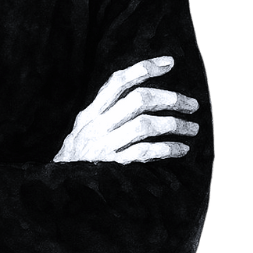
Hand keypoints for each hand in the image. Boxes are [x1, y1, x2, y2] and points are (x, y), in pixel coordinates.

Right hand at [53, 56, 199, 163]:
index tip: (169, 62)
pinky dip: (167, 149)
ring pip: (145, 125)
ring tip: (193, 128)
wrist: (59, 189)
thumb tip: (140, 92)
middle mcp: (97, 125)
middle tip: (192, 105)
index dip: (144, 68)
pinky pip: (144, 153)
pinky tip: (182, 149)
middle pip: (139, 100)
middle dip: (170, 99)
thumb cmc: (77, 157)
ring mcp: (104, 146)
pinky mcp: (112, 167)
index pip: (119, 81)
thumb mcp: (84, 129)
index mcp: (91, 113)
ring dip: (175, 124)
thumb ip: (106, 112)